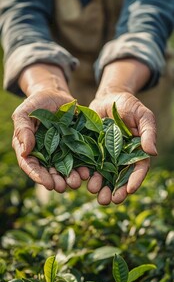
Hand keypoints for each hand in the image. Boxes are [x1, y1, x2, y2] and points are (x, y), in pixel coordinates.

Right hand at [12, 64, 82, 191]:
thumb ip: (23, 130)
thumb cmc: (36, 103)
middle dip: (57, 181)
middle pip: (50, 172)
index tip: (48, 184)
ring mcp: (62, 151)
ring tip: (77, 181)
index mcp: (31, 149)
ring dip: (71, 177)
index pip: (32, 166)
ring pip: (66, 169)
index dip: (39, 176)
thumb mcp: (25, 112)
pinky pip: (81, 159)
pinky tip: (88, 171)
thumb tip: (25, 152)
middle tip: (63, 187)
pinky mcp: (76, 146)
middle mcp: (47, 154)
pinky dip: (84, 166)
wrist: (56, 95)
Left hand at [79, 60, 156, 204]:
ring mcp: (104, 155)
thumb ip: (148, 132)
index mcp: (136, 152)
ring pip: (102, 175)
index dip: (135, 180)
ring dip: (98, 185)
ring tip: (93, 191)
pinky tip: (80, 177)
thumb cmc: (128, 105)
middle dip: (115, 191)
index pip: (138, 169)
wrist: (107, 97)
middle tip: (108, 200)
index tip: (129, 190)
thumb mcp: (142, 115)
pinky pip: (87, 163)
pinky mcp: (90, 150)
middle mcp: (120, 157)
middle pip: (119, 178)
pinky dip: (84, 172)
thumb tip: (153, 152)